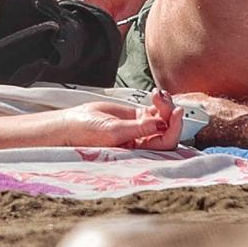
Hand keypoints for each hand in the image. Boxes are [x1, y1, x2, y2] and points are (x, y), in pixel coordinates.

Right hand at [56, 92, 179, 150]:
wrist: (72, 124)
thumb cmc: (86, 134)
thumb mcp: (113, 131)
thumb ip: (138, 128)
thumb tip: (162, 124)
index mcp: (140, 153)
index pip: (166, 143)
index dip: (174, 128)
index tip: (175, 111)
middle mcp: (143, 143)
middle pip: (168, 130)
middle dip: (170, 114)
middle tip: (163, 98)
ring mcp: (141, 130)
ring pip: (163, 118)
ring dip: (165, 105)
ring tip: (157, 93)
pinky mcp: (136, 118)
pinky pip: (154, 110)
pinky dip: (159, 101)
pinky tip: (156, 93)